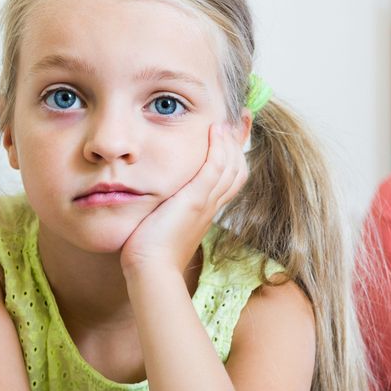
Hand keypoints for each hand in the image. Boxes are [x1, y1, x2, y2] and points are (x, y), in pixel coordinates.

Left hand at [120, 122, 247, 274]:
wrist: (151, 269)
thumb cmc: (150, 253)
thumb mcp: (160, 225)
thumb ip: (162, 210)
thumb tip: (150, 200)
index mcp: (205, 211)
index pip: (229, 180)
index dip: (233, 157)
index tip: (231, 136)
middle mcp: (211, 206)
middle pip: (237, 170)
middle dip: (239, 144)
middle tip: (240, 121)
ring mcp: (206, 202)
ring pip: (231, 166)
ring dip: (231, 141)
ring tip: (227, 121)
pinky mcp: (196, 200)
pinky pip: (216, 167)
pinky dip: (219, 147)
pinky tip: (215, 130)